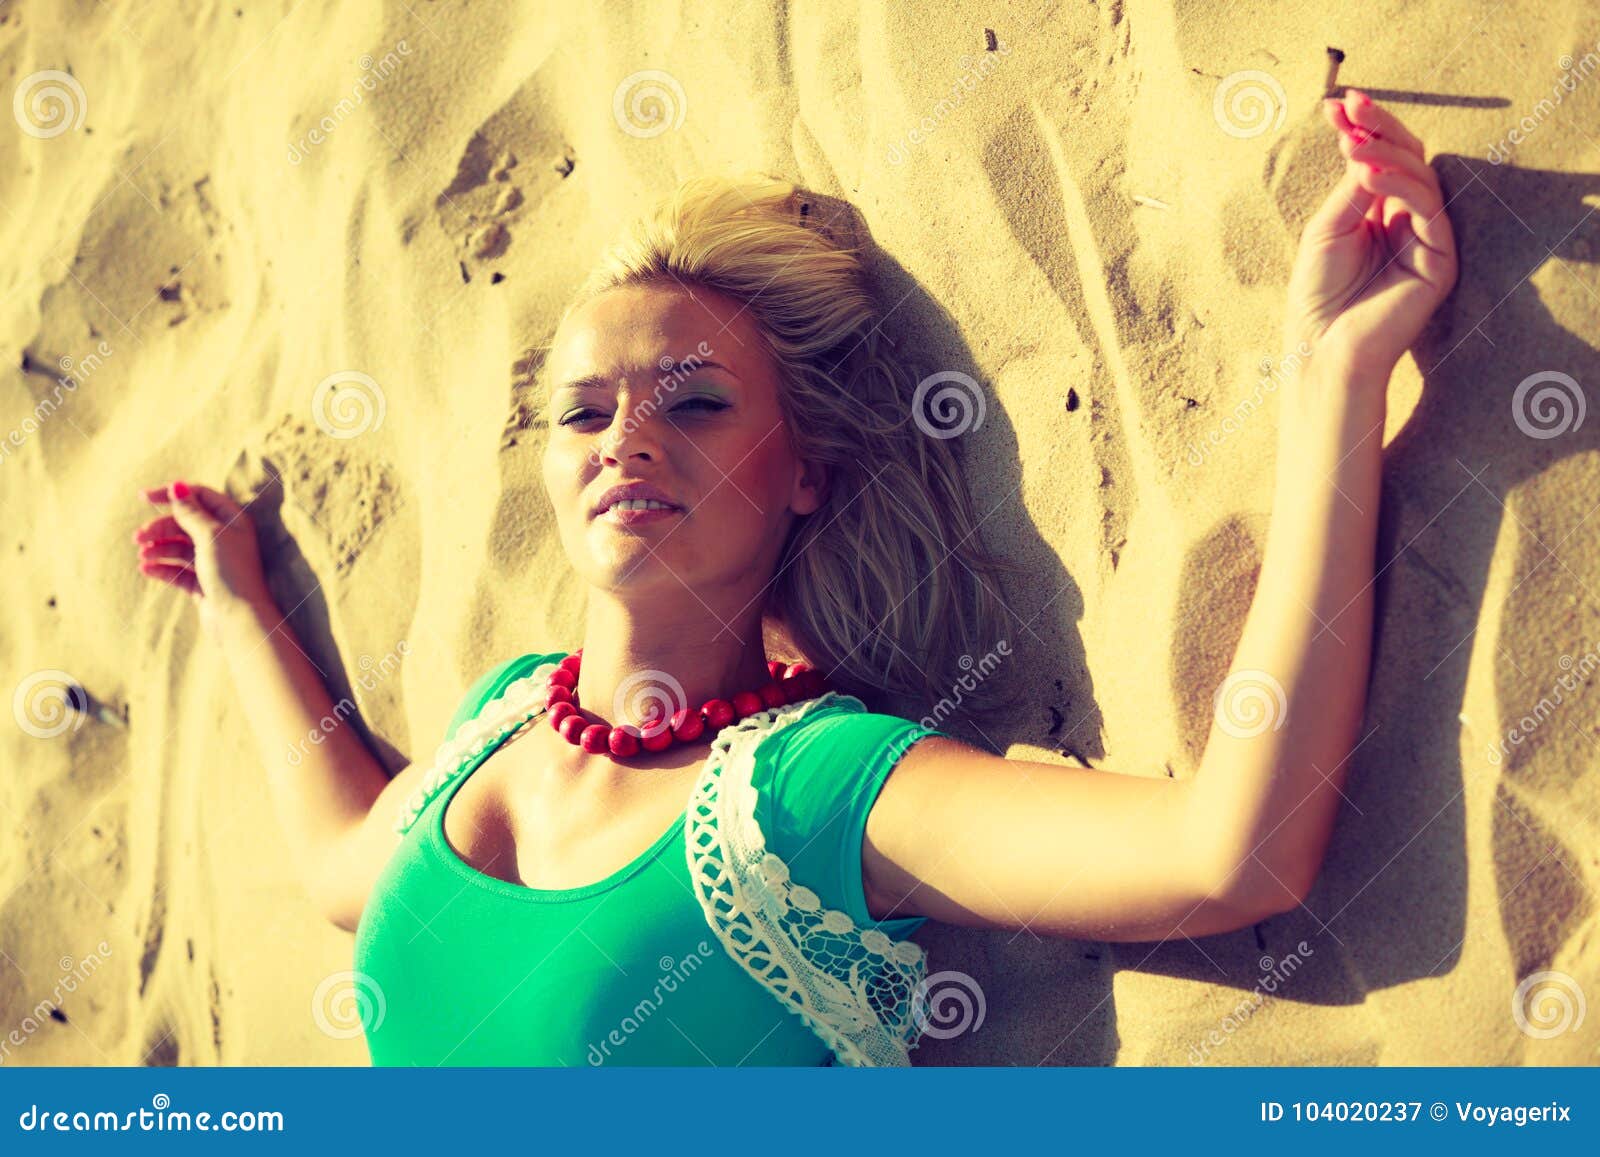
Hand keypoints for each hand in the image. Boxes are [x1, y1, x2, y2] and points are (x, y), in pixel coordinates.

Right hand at [133, 480, 273, 631]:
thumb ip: (192, 512)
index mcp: (232, 521)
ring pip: (179, 547)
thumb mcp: (211, 536)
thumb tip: (177, 487)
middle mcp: (224, 539)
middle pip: (185, 523)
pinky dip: (162, 567)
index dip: (172, 494)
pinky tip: (146, 569)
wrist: (239, 620)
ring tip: (143, 556)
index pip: (199, 497)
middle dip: (160, 527)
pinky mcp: (203, 583)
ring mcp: (213, 562)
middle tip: (138, 537)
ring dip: (158, 548)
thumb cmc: (230, 573)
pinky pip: (178, 570)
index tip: (144, 497)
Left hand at [1281, 89, 1458, 380]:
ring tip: (1352, 143)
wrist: (1323, 349)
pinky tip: (1367, 174)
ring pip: (1420, 176)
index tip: (1337, 102)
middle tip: (1352, 105)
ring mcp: (1427, 237)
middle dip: (1379, 128)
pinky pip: (1427, 208)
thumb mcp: (1329, 228)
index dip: (1363, 128)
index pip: (1380, 158)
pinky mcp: (1441, 258)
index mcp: (1379, 212)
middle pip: (1407, 158)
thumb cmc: (1318, 294)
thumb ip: (1353, 188)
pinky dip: (1398, 185)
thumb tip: (1365, 141)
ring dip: (1385, 153)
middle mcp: (1407, 219)